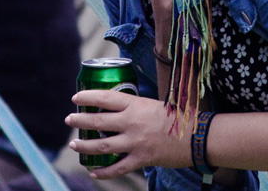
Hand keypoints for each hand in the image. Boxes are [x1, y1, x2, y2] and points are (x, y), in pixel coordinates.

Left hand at [66, 89, 191, 178]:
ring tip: (74, 145)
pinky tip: (94, 172)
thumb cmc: (181, 117)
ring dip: (85, 146)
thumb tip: (121, 108)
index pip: (105, 97)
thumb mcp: (157, 104)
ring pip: (102, 146)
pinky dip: (103, 172)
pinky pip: (117, 168)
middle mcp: (132, 123)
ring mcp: (135, 142)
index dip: (87, 96)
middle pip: (98, 121)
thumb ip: (138, 107)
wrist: (197, 136)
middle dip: (80, 120)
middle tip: (69, 119)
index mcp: (136, 105)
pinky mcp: (141, 159)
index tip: (76, 97)